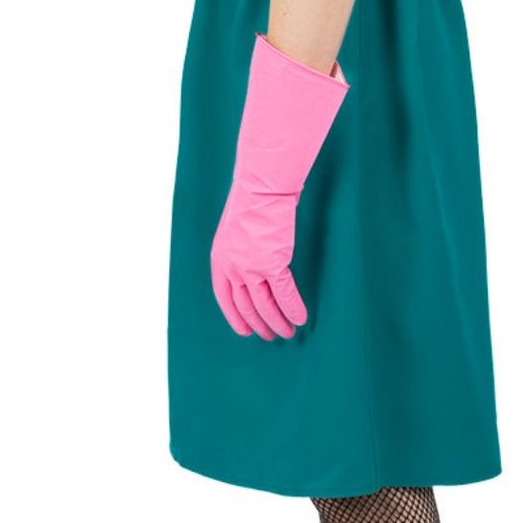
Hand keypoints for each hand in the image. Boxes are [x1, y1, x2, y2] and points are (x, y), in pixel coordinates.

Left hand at [210, 32, 349, 340]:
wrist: (262, 186)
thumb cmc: (253, 200)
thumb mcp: (237, 228)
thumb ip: (240, 248)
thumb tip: (252, 260)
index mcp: (220, 259)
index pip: (224, 297)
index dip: (235, 316)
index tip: (245, 331)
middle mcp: (232, 267)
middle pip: (245, 306)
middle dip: (259, 324)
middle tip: (271, 337)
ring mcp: (251, 268)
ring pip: (265, 306)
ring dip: (278, 322)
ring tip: (288, 333)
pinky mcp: (272, 264)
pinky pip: (285, 295)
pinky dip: (293, 310)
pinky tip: (302, 319)